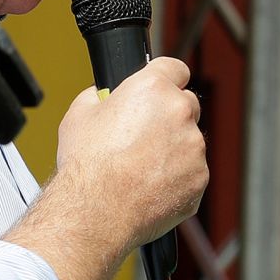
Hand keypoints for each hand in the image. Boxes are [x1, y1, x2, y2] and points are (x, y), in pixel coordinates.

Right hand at [53, 57, 206, 252]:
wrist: (96, 211)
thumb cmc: (87, 165)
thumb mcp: (79, 114)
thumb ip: (100, 96)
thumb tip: (104, 95)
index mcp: (152, 88)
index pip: (175, 68)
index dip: (166, 78)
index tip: (161, 89)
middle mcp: (179, 112)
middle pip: (186, 104)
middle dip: (169, 116)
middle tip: (143, 136)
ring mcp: (194, 147)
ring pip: (189, 142)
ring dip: (172, 150)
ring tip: (140, 168)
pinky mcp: (199, 178)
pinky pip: (191, 172)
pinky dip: (177, 178)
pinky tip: (149, 186)